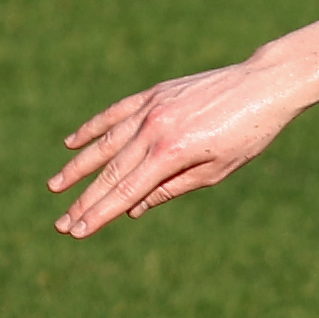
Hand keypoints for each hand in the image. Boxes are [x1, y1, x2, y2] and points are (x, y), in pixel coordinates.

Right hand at [51, 64, 295, 235]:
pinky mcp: (154, 94)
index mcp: (172, 153)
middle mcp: (154, 129)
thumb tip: (133, 209)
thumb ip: (171, 188)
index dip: (100, 213)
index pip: (126, 191)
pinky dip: (92, 128)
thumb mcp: (215, 170)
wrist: (263, 85)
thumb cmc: (248, 135)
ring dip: (78, 166)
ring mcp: (151, 108)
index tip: (77, 232)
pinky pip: (115, 113)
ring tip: (55, 186)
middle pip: (110, 171)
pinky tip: (72, 142)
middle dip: (84, 200)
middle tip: (61, 223)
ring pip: (105, 142)